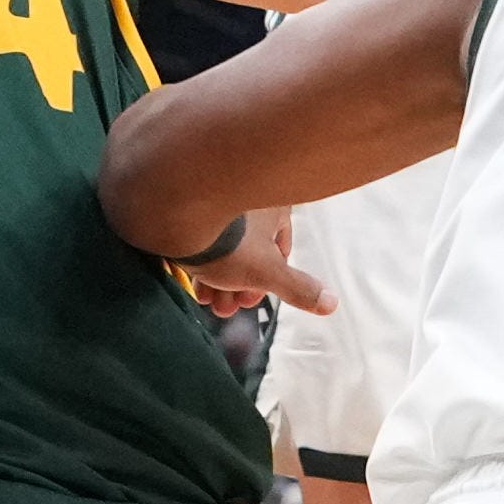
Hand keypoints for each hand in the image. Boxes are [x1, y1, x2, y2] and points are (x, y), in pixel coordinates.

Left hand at [165, 201, 334, 322]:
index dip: (270, 279)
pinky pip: (201, 233)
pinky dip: (201, 261)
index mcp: (274, 204)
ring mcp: (217, 196)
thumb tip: (331, 304)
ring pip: (224, 243)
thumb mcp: (267, 272)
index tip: (253, 299)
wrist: (172, 215)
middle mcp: (248, 195)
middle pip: (250, 248)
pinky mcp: (189, 203)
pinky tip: (195, 284)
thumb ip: (298, 288)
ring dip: (219, 279)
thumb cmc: (227, 240)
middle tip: (228, 308)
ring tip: (210, 302)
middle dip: (240, 285)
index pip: (280, 247)